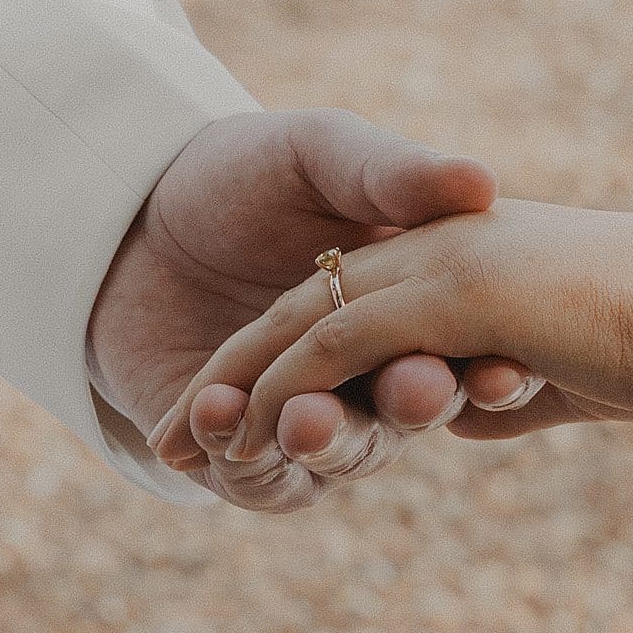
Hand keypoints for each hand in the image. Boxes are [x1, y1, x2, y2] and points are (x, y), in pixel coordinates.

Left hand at [87, 108, 513, 509]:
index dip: (493, 370)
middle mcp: (372, 372)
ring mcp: (310, 418)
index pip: (470, 351)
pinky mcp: (241, 454)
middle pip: (409, 410)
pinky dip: (243, 457)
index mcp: (413, 305)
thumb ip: (391, 170)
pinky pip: (260, 479)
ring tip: (299, 417)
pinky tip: (214, 413)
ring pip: (339, 453)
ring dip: (326, 437)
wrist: (125, 209)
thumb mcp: (319, 153)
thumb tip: (479, 179)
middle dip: (412, 405)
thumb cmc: (240, 172)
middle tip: (413, 387)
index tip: (507, 370)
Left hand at [156, 199, 632, 459]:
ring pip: (307, 333)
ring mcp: (436, 274)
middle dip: (235, 383)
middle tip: (177, 444)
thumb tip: (465, 411)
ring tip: (194, 448)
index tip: (239, 430)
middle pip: (307, 318)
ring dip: (245, 395)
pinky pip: (336, 343)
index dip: (289, 374)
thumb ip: (506, 379)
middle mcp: (438, 262)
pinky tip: (236, 442)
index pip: (353, 317)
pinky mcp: (443, 292)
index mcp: (462, 265)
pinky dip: (281, 391)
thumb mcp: (571, 367)